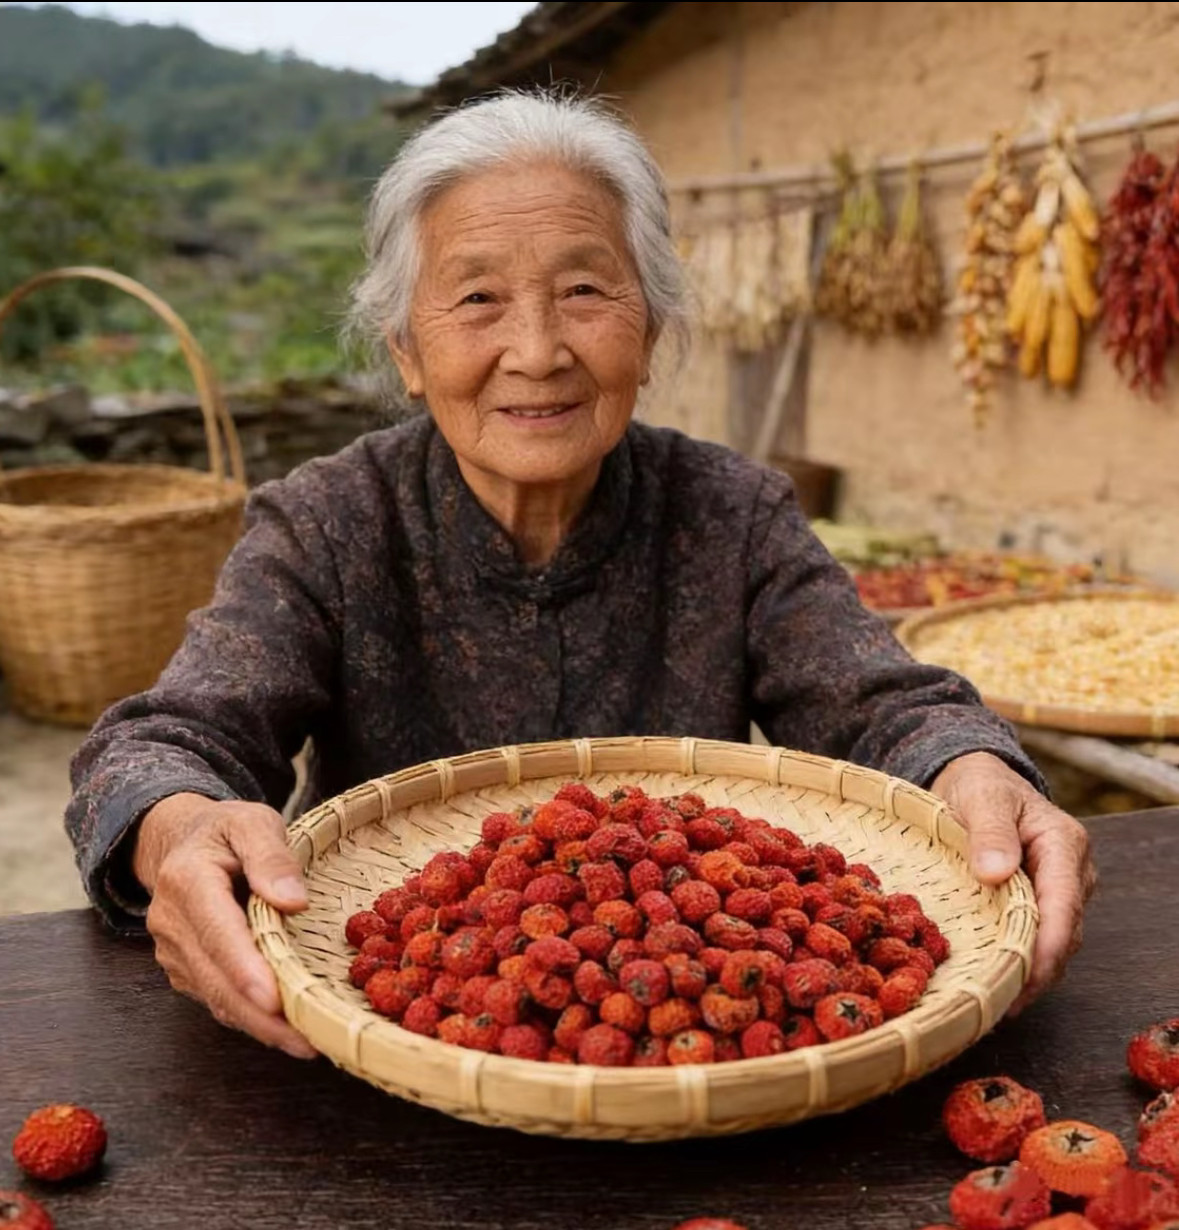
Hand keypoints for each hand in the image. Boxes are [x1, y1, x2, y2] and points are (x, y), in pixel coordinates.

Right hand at [133, 793, 317, 1058]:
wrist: (183, 842)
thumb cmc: (226, 830)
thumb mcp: (253, 822)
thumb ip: (272, 856)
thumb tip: (293, 900)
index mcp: (187, 879)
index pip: (217, 932)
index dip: (244, 969)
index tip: (273, 999)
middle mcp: (171, 922)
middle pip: (216, 979)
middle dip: (260, 1016)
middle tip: (307, 1040)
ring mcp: (174, 951)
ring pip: (216, 998)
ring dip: (259, 1026)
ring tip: (307, 1042)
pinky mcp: (185, 969)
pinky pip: (217, 999)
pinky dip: (250, 1019)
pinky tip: (287, 1031)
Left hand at [929, 751, 1095, 1013]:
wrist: (977, 781)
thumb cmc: (979, 786)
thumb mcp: (980, 798)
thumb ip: (989, 832)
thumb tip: (996, 873)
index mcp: (1064, 845)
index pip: (1063, 907)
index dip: (1046, 949)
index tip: (1021, 980)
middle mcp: (1072, 873)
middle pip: (1062, 935)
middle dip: (1035, 973)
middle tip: (995, 1005)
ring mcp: (1061, 891)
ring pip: (1053, 945)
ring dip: (1027, 975)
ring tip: (990, 1004)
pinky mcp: (1043, 904)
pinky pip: (1037, 940)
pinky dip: (1019, 963)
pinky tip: (992, 984)